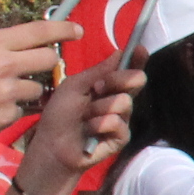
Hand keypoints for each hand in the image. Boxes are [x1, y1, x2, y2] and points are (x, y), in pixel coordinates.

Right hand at [0, 19, 82, 146]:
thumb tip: (29, 40)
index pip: (38, 31)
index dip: (63, 29)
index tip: (77, 30)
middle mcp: (5, 66)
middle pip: (49, 59)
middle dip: (46, 61)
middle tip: (33, 66)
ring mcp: (8, 92)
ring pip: (40, 88)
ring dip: (29, 90)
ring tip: (3, 92)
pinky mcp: (9, 115)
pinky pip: (25, 108)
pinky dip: (16, 108)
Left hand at [23, 53, 140, 193]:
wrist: (53, 145)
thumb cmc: (60, 115)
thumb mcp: (74, 87)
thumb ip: (97, 71)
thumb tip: (118, 52)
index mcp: (107, 86)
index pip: (128, 69)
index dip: (137, 59)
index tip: (140, 49)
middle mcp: (118, 99)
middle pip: (135, 80)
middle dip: (118, 79)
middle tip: (98, 88)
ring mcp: (122, 118)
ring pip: (124, 101)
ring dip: (100, 108)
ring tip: (85, 118)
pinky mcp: (121, 137)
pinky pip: (117, 123)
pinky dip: (100, 125)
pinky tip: (89, 132)